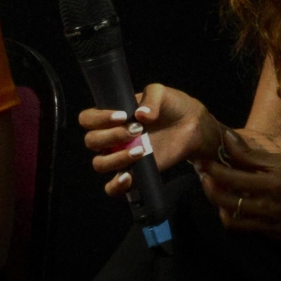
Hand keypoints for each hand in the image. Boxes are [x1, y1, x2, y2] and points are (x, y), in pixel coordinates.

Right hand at [80, 83, 221, 195]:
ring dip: (115, 159)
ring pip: (100, 164)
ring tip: (140, 151)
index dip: (99, 118)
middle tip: (137, 130)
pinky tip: (129, 177)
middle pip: (92, 141)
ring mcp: (120, 155)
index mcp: (111, 115)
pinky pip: (113, 187)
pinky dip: (115, 185)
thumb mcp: (162, 93)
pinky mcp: (133, 173)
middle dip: (111, 136)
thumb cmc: (171, 105)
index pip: (88, 118)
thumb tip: (141, 115)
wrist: (192, 125)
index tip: (123, 116)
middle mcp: (110, 136)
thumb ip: (152, 99)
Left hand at [195, 129, 280, 237]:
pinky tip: (239, 202)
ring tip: (219, 190)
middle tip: (205, 175)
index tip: (204, 160)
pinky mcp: (277, 235)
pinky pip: (249, 228)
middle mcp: (270, 209)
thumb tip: (226, 139)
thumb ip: (250, 154)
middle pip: (226, 203)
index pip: (230, 179)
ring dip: (220, 206)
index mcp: (272, 185)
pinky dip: (238, 216)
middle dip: (210, 188)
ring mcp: (273, 226)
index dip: (213, 169)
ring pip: (233, 221)